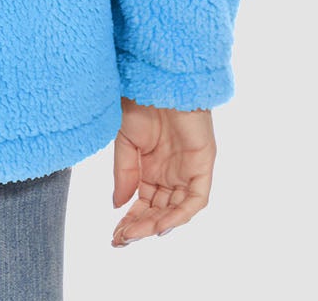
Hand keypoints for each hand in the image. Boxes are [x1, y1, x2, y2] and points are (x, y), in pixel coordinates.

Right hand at [111, 99, 215, 245]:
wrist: (158, 80)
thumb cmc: (141, 101)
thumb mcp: (125, 142)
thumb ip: (123, 174)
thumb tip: (118, 205)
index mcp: (152, 167)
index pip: (143, 203)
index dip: (130, 221)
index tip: (115, 235)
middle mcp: (171, 173)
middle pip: (158, 210)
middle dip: (140, 227)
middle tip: (121, 239)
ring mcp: (187, 170)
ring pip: (176, 210)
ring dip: (156, 224)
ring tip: (135, 233)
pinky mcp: (203, 165)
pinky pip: (195, 200)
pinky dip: (180, 214)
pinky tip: (161, 224)